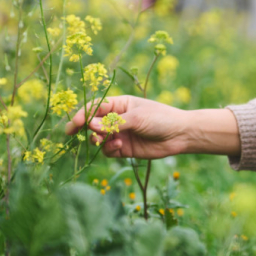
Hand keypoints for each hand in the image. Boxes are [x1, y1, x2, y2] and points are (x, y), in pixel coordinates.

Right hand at [65, 95, 189, 158]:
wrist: (180, 135)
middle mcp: (117, 119)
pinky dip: (108, 150)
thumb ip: (114, 123)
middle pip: (92, 123)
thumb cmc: (161, 118)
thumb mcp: (137, 117)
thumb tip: (90, 125)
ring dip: (98, 140)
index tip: (75, 124)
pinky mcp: (124, 149)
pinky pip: (108, 151)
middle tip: (77, 134)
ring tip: (107, 140)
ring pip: (98, 139)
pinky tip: (118, 146)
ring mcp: (120, 134)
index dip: (83, 114)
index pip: (95, 107)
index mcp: (120, 104)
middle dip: (85, 129)